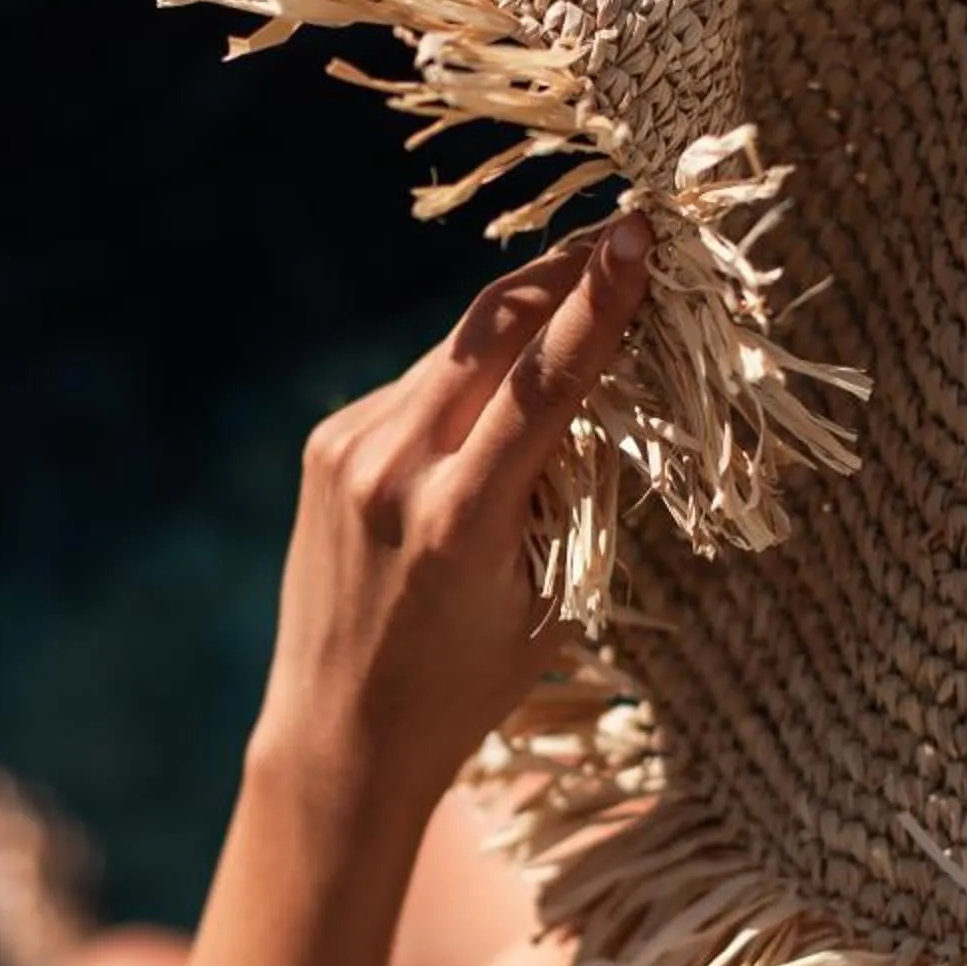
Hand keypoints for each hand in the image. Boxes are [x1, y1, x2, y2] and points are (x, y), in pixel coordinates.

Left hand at [252, 213, 653, 812]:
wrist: (341, 732)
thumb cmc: (469, 684)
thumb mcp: (550, 598)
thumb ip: (573, 489)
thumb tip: (610, 382)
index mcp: (456, 522)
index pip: (542, 384)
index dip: (598, 302)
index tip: (639, 233)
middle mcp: (392, 472)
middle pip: (492, 331)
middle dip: (563, 275)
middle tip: (624, 237)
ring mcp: (348, 450)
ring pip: (458, 352)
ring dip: (523, 325)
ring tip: (582, 307)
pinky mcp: (328, 443)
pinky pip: (422, 386)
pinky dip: (472, 380)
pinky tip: (496, 407)